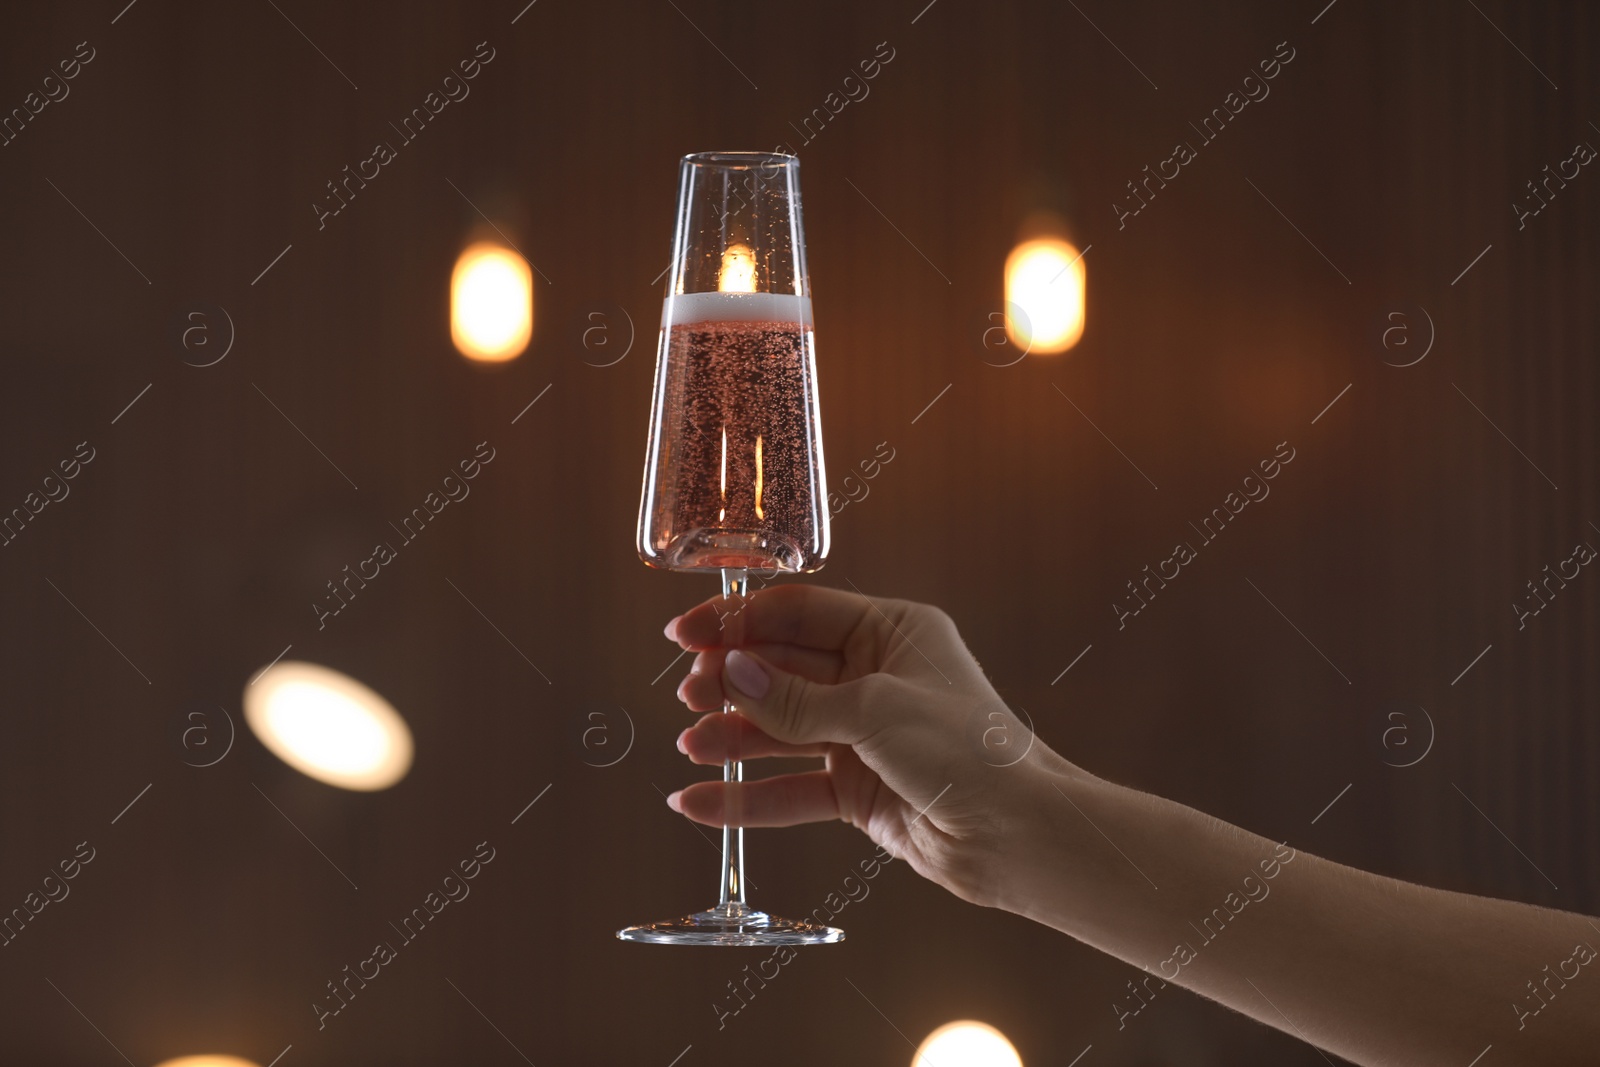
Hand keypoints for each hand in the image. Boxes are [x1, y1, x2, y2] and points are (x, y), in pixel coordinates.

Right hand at [664, 583, 1069, 905]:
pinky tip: (699, 803)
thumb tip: (731, 673)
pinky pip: (789, 788)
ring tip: (692, 747)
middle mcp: (874, 677)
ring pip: (779, 730)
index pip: (798, 612)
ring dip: (732, 738)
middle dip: (731, 683)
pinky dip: (745, 797)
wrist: (1018, 836)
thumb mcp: (876, 711)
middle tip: (687, 696)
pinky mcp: (857, 789)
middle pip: (782, 670)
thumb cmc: (970, 752)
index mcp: (891, 631)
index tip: (686, 635)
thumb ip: (797, 699)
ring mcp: (863, 735)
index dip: (738, 621)